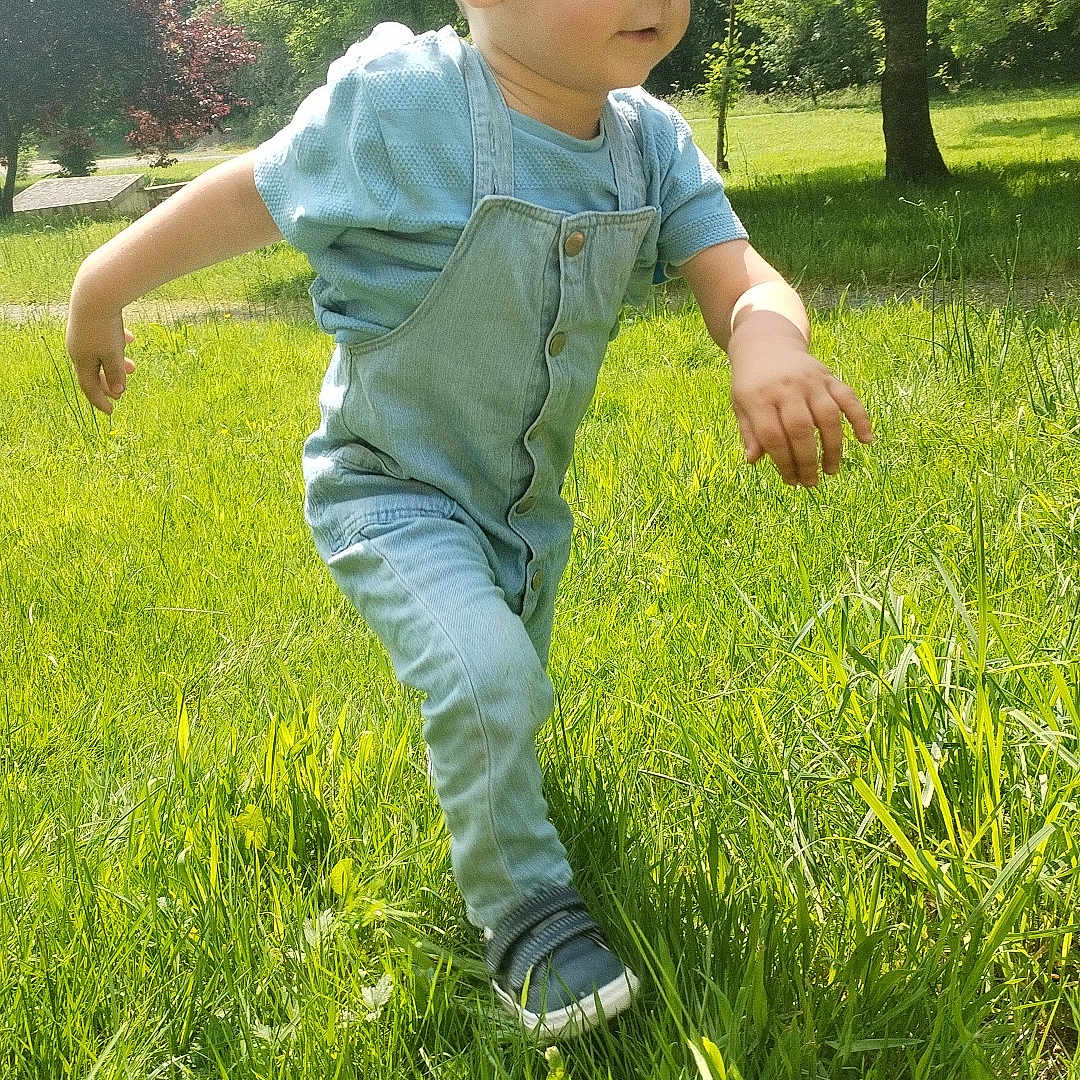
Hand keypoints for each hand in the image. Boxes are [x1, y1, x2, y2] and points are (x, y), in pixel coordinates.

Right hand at [65, 301, 136, 415]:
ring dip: (116, 363)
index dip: (100, 401)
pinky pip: (103, 337)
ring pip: (100, 354)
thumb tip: (117, 391)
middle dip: (109, 383)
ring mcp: (81, 334)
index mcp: (81, 361)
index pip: (89, 387)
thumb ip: (115, 373)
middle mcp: (77, 349)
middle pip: (93, 372)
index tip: (111, 412)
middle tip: (122, 392)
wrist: (94, 294)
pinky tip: (130, 338)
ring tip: (132, 367)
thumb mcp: (113, 355)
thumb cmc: (103, 328)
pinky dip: (116, 341)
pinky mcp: (88, 320)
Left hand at [728, 326, 872, 487]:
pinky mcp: (828, 376)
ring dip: (833, 447)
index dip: (783, 463)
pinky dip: (861, 419)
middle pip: (801, 430)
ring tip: (831, 470)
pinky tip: (867, 441)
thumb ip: (749, 432)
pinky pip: (849, 398)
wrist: (766, 344)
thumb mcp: (741, 406)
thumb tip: (753, 460)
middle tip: (811, 483)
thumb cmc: (751, 384)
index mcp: (759, 398)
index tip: (791, 481)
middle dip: (808, 461)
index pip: (774, 437)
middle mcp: (787, 387)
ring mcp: (810, 381)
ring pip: (828, 416)